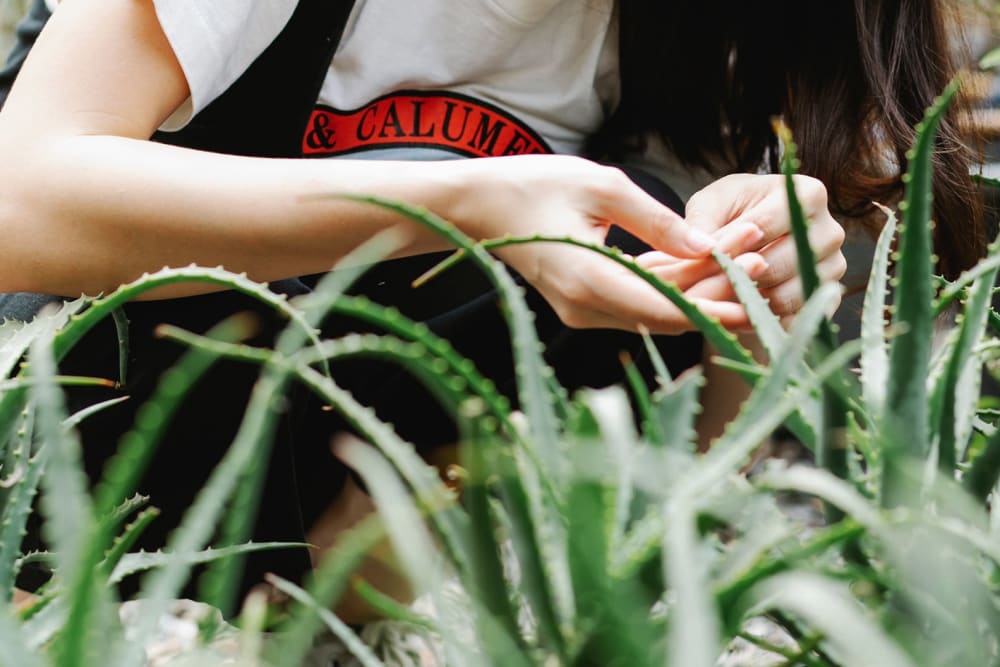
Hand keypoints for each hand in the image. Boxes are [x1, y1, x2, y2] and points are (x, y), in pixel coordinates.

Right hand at [450, 155, 758, 333]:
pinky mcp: (584, 300)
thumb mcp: (601, 186)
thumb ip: (656, 220)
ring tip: (745, 254)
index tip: (754, 300)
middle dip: (716, 290)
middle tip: (762, 261)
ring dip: (698, 284)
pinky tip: (706, 260)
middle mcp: (587, 307)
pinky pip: (637, 296)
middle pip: (666, 312)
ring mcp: (584, 308)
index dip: (713, 309)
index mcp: (589, 280)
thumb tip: (707, 245)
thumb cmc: (533, 186)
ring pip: (655, 306)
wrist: (478, 206)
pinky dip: (670, 282)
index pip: (665, 310)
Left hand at [637, 174, 846, 322]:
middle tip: (709, 284)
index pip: (763, 226)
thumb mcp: (710, 206)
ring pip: (787, 296)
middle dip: (738, 277)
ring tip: (724, 295)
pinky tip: (743, 311)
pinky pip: (795, 319)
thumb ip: (702, 224)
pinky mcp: (830, 298)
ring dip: (750, 301)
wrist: (754, 236)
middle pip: (777, 264)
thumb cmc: (731, 213)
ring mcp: (834, 267)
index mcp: (807, 194)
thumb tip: (704, 249)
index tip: (705, 257)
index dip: (728, 246)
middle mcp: (830, 230)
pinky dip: (766, 320)